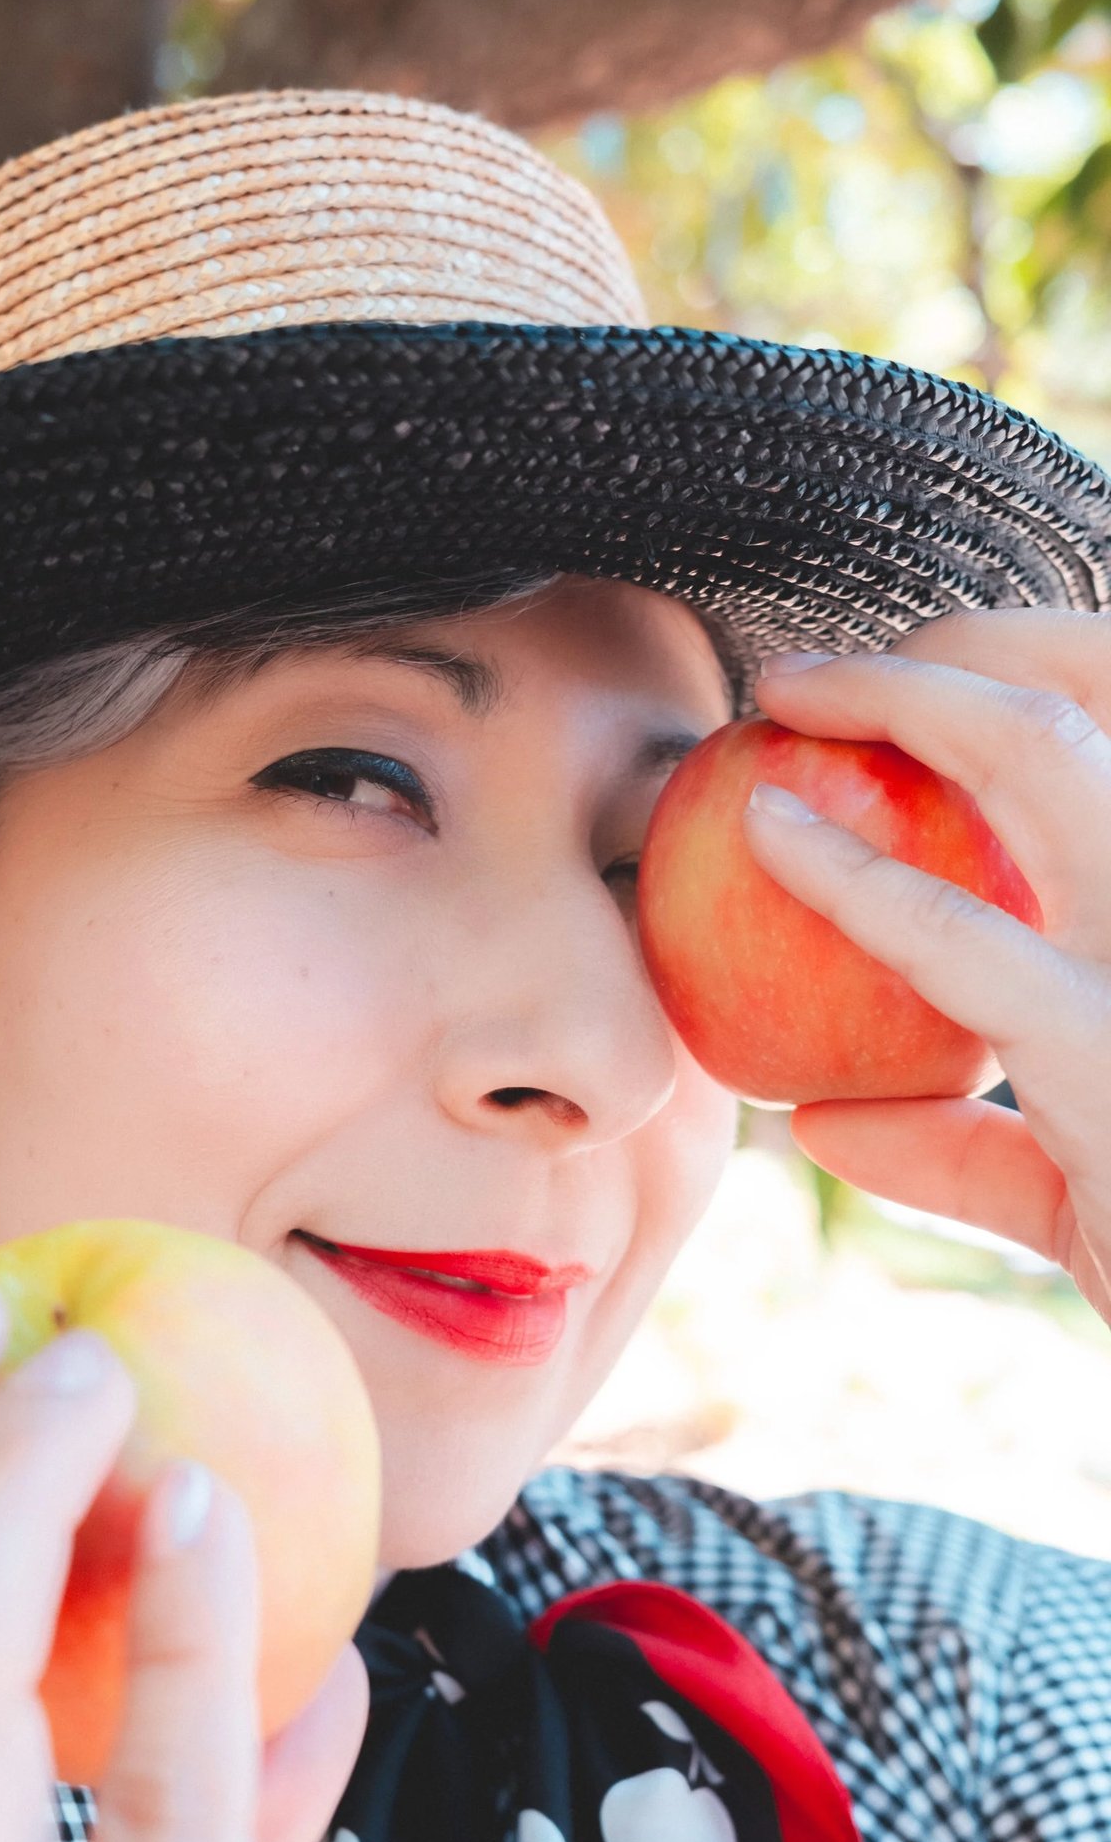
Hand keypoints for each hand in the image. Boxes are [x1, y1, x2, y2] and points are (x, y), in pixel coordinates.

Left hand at [744, 609, 1110, 1328]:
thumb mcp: (1080, 1197)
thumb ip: (964, 1153)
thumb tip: (821, 1121)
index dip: (1028, 660)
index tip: (894, 686)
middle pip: (1106, 675)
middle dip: (959, 644)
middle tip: (812, 673)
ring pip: (1041, 746)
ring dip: (902, 695)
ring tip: (782, 698)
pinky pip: (958, 936)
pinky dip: (847, 873)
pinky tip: (765, 833)